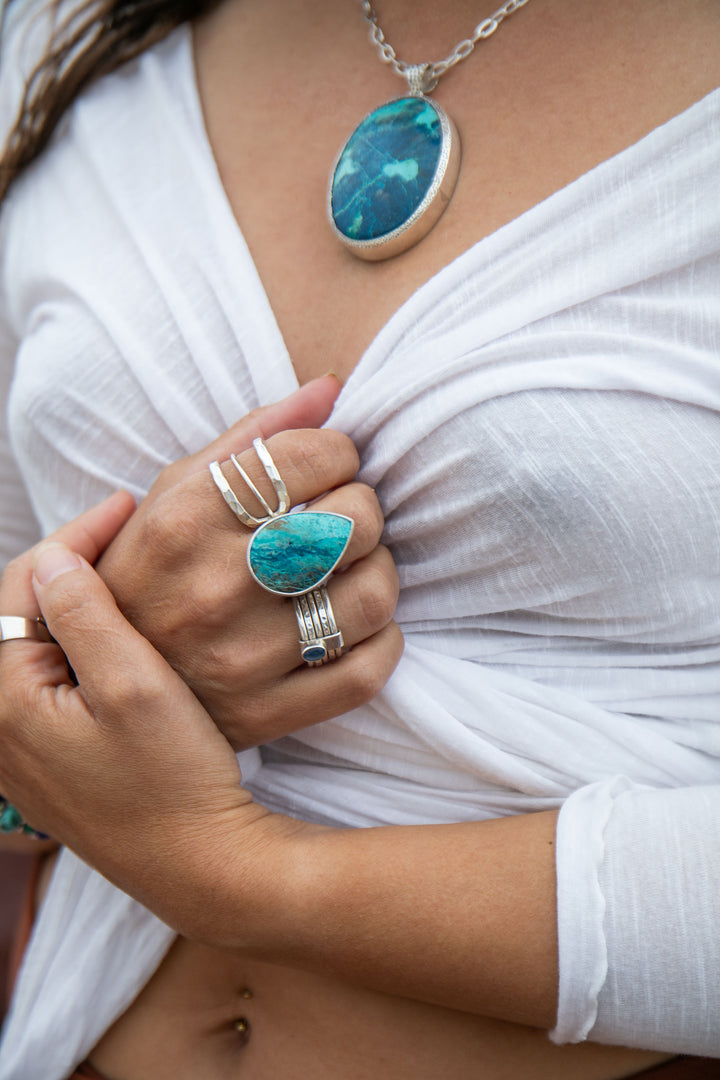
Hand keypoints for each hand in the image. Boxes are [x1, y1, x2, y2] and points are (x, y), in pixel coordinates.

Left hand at [0, 497, 294, 930]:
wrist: (198, 865)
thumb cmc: (171, 779)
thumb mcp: (134, 684)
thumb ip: (86, 613)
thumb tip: (55, 558)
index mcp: (3, 700)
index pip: (21, 587)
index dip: (75, 538)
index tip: (128, 504)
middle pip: (19, 612)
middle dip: (70, 565)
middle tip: (126, 531)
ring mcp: (20, 746)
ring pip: (36, 643)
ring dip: (76, 601)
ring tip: (127, 567)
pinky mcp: (48, 758)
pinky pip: (49, 677)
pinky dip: (79, 641)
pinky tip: (120, 629)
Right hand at [97, 378, 403, 748]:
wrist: (97, 679)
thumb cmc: (146, 569)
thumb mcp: (172, 491)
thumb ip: (252, 436)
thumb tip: (332, 387)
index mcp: (185, 521)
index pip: (311, 457)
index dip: (339, 451)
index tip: (328, 467)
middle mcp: (215, 588)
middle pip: (353, 522)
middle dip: (362, 507)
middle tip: (341, 516)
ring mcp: (244, 659)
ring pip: (373, 596)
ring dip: (379, 570)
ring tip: (351, 567)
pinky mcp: (268, 712)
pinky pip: (368, 669)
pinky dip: (381, 638)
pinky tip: (351, 619)